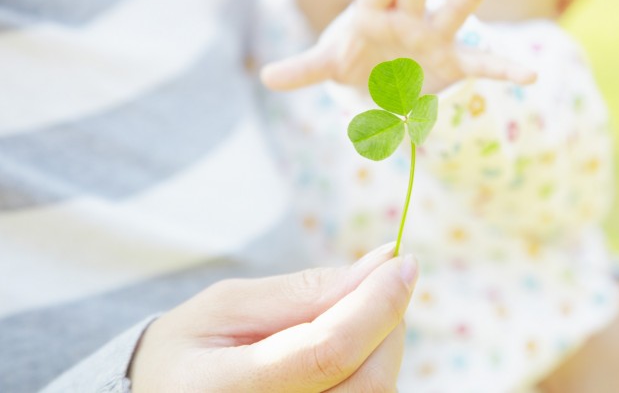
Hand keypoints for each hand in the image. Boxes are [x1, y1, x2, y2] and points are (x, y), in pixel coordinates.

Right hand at [128, 244, 417, 391]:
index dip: (376, 304)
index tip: (403, 262)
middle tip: (381, 283)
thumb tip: (384, 263)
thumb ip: (306, 290)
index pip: (328, 352)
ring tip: (351, 317)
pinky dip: (372, 368)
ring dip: (383, 346)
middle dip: (387, 322)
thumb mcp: (229, 306)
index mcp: (222, 392)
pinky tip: (348, 350)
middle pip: (367, 383)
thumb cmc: (190, 351)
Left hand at [261, 0, 536, 92]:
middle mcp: (407, 17)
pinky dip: (505, 68)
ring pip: (452, 12)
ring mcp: (433, 36)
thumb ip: (304, 69)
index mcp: (374, 12)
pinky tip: (530, 74)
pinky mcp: (452, 60)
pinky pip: (482, 64)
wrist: (384, 73)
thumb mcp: (330, 63)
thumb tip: (264, 77)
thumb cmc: (356, 57)